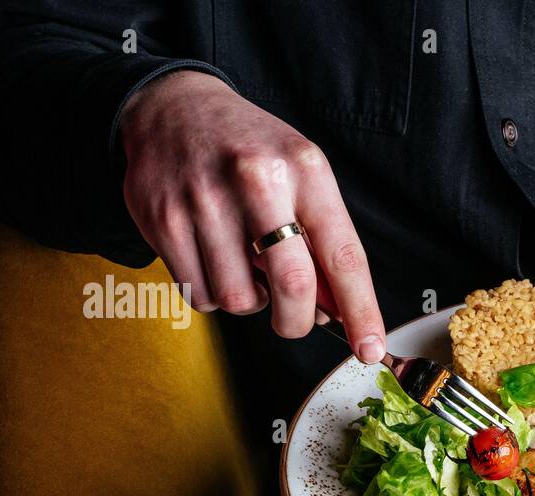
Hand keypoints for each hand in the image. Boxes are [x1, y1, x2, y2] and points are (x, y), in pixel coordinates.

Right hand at [118, 70, 385, 362]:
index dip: (360, 310)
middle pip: (293, 286)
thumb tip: (338, 313)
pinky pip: (200, 295)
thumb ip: (323, 243)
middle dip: (298, 321)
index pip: (343, 255)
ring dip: (249, 300)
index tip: (369, 349)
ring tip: (244, 264)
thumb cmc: (249, 152)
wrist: (172, 108)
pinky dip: (212, 292)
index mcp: (305, 169)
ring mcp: (205, 200)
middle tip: (295, 320)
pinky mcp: (164, 220)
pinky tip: (213, 258)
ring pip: (240, 300)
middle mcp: (257, 180)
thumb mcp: (301, 178)